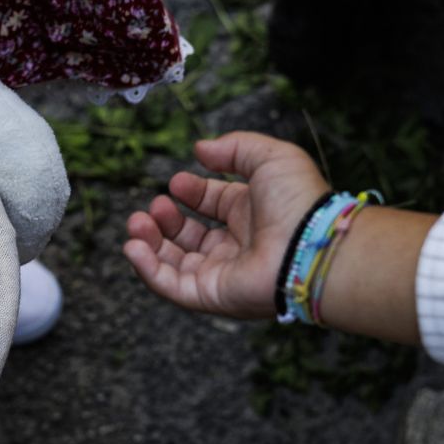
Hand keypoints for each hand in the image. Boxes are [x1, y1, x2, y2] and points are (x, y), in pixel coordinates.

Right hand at [123, 132, 329, 318]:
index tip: (175, 183)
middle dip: (164, 220)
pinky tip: (133, 247)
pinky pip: (171, 286)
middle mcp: (235, 246)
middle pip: (188, 236)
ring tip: (137, 223)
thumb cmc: (298, 202)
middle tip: (153, 207)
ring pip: (173, 262)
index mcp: (250, 214)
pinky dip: (147, 269)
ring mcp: (222, 273)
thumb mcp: (269, 156)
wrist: (310, 247)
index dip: (189, 193)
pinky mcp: (211, 295)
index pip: (210, 205)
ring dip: (149, 242)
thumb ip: (234, 148)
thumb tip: (200, 149)